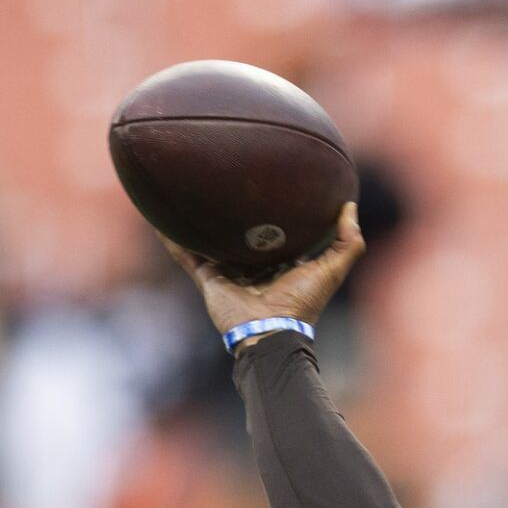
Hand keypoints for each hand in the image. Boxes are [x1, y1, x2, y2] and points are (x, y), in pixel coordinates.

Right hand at [159, 201, 364, 338]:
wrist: (271, 331)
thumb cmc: (303, 302)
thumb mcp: (332, 269)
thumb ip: (348, 242)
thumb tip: (350, 206)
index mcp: (281, 259)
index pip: (277, 229)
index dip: (275, 208)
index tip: (270, 182)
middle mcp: (253, 262)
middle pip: (240, 231)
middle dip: (233, 209)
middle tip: (224, 176)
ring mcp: (228, 270)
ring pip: (209, 238)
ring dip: (196, 219)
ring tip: (182, 188)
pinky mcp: (207, 277)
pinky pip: (184, 253)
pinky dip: (170, 237)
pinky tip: (157, 216)